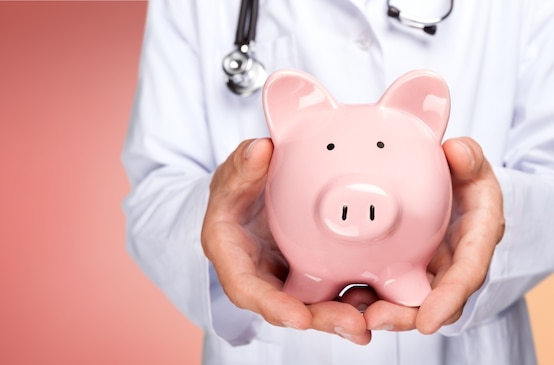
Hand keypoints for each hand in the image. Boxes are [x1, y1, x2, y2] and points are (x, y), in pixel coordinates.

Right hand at [201, 138, 370, 344]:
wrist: (251, 193)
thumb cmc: (236, 187)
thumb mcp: (234, 173)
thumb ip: (243, 166)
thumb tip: (260, 150)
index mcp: (234, 257)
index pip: (247, 289)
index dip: (272, 306)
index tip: (298, 317)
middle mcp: (262, 276)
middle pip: (288, 307)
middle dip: (320, 318)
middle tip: (354, 325)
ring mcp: (288, 276)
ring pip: (314, 303)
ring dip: (344, 315)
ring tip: (373, 321)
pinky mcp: (312, 271)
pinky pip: (333, 288)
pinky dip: (356, 296)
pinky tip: (383, 297)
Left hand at [363, 137, 505, 333]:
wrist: (448, 187)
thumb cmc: (463, 178)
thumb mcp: (472, 163)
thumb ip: (469, 157)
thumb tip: (457, 152)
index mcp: (475, 241)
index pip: (466, 274)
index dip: (449, 300)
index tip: (428, 322)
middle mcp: (449, 264)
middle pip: (431, 301)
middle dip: (404, 316)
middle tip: (375, 320)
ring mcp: (423, 269)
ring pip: (402, 300)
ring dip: (377, 310)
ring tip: (350, 313)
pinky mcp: (398, 267)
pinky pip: (381, 285)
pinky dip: (362, 293)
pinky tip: (339, 295)